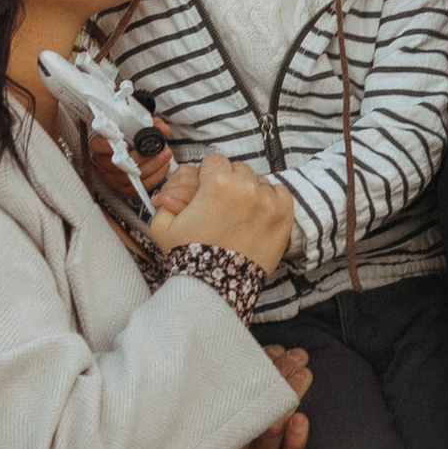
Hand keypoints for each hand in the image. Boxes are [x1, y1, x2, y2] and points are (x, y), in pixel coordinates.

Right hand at [89, 117, 172, 200]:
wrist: (133, 149)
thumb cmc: (131, 135)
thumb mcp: (140, 123)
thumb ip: (151, 124)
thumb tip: (162, 130)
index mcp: (100, 144)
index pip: (99, 145)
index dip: (111, 146)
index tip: (126, 145)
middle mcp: (104, 162)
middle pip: (120, 164)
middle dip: (142, 157)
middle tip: (157, 149)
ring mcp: (113, 177)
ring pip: (132, 177)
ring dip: (153, 166)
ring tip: (165, 155)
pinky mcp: (124, 188)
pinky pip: (140, 186)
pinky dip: (155, 177)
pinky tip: (163, 166)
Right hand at [151, 153, 292, 272]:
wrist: (215, 288)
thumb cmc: (189, 257)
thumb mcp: (163, 226)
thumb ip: (166, 199)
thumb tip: (170, 190)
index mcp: (217, 183)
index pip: (214, 161)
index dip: (207, 175)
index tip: (206, 190)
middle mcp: (246, 188)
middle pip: (238, 169)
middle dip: (229, 182)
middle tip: (221, 205)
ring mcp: (268, 202)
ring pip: (258, 181)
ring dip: (249, 192)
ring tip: (238, 214)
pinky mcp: (284, 216)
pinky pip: (280, 193)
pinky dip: (271, 200)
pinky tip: (257, 214)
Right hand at [222, 351, 309, 448]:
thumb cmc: (272, 437)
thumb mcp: (257, 413)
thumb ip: (260, 385)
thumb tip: (275, 350)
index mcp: (226, 434)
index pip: (232, 402)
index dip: (249, 375)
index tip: (269, 352)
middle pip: (250, 412)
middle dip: (274, 381)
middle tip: (292, 358)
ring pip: (269, 435)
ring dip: (288, 399)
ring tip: (303, 374)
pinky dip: (294, 441)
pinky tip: (302, 419)